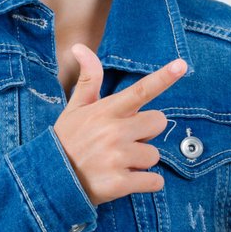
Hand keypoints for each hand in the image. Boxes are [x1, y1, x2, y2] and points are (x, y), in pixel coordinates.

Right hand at [53, 44, 186, 205]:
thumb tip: (79, 47)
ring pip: (154, 155)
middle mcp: (114, 132)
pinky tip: (126, 180)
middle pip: (158, 122)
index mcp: (106, 111)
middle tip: (123, 141)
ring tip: (116, 163)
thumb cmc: (67, 141)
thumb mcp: (74, 108)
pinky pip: (154, 181)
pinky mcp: (120, 183)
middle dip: (146, 132)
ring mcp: (117, 158)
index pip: (139, 91)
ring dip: (141, 161)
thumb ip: (88, 79)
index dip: (163, 77)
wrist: (49, 180)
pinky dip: (146, 184)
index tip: (181, 65)